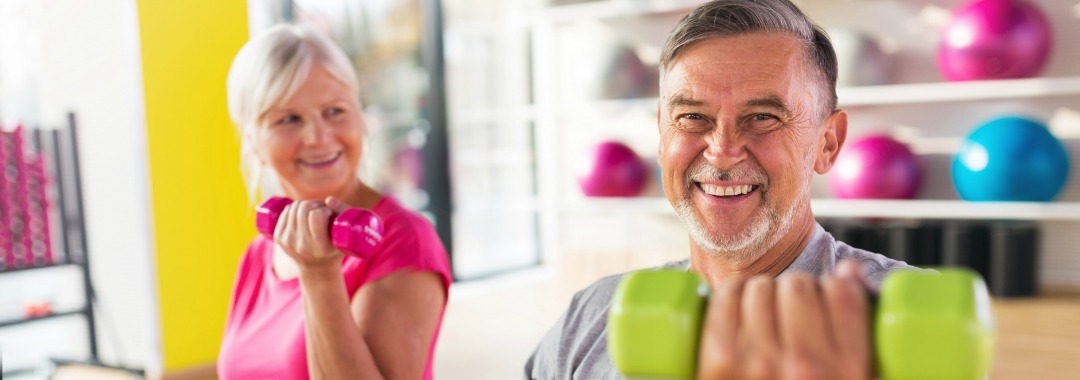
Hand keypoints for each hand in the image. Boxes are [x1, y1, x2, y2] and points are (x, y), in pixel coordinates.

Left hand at [272, 197, 351, 271]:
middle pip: (303, 208)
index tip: (329, 215)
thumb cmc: (336, 248)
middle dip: (315, 204)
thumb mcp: (346, 235)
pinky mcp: (278, 237)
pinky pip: (286, 211)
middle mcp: (301, 245)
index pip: (316, 215)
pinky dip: (295, 208)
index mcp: (319, 247)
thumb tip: (328, 199)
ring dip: (306, 204)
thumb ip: (344, 213)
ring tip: (313, 213)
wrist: (317, 269)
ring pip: (294, 207)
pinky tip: (303, 215)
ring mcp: (287, 242)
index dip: (324, 210)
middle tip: (322, 211)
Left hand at [697, 260, 869, 379]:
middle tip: (792, 312)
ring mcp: (759, 364)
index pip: (844, 293)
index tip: (828, 300)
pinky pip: (728, 295)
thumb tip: (850, 271)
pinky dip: (733, 292)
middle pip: (800, 286)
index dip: (837, 287)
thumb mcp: (853, 376)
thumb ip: (858, 330)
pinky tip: (738, 304)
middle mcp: (806, 367)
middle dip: (798, 291)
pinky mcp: (720, 360)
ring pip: (762, 287)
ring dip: (764, 293)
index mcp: (850, 373)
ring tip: (765, 314)